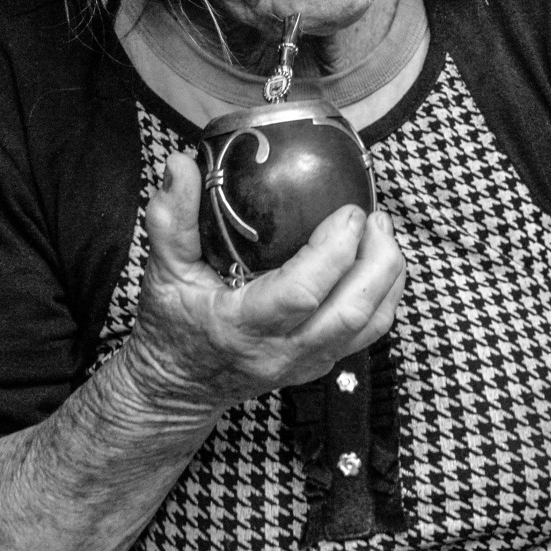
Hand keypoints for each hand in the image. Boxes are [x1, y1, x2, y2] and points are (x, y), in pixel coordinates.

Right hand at [123, 150, 406, 416]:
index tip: (348, 211)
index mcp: (242, 326)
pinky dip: (382, 294)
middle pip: (352, 312)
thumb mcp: (163, 270)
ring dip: (387, 276)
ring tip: (381, 232)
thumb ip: (170, 216)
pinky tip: (376, 261)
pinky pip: (368, 333)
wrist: (178, 387)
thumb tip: (181, 163)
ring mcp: (306, 363)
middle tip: (375, 217)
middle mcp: (282, 351)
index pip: (302, 293)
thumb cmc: (171, 325)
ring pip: (369, 325)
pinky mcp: (320, 364)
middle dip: (377, 260)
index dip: (334, 250)